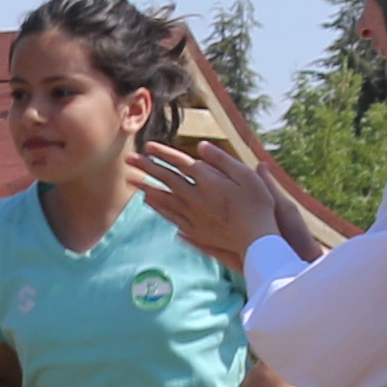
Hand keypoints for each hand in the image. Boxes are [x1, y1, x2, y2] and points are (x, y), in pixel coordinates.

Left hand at [131, 138, 282, 261]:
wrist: (256, 240)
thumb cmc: (258, 205)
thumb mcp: (247, 176)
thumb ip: (223, 160)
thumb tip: (202, 146)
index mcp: (208, 181)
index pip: (180, 162)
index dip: (163, 153)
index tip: (147, 146)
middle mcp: (195, 197)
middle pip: (166, 178)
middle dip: (146, 166)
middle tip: (128, 158)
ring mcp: (192, 214)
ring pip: (163, 197)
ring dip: (145, 186)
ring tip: (130, 179)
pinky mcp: (193, 229)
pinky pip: (169, 215)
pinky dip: (156, 206)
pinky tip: (148, 201)